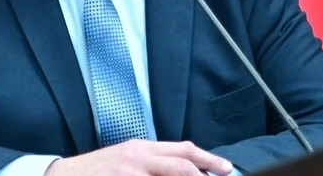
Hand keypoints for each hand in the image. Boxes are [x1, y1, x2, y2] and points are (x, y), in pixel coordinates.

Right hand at [44, 139, 233, 175]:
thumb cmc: (97, 170)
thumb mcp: (126, 159)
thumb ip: (152, 162)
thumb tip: (183, 169)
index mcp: (142, 149)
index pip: (182, 150)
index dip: (207, 159)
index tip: (225, 169)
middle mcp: (138, 158)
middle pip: (181, 163)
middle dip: (204, 174)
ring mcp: (129, 174)